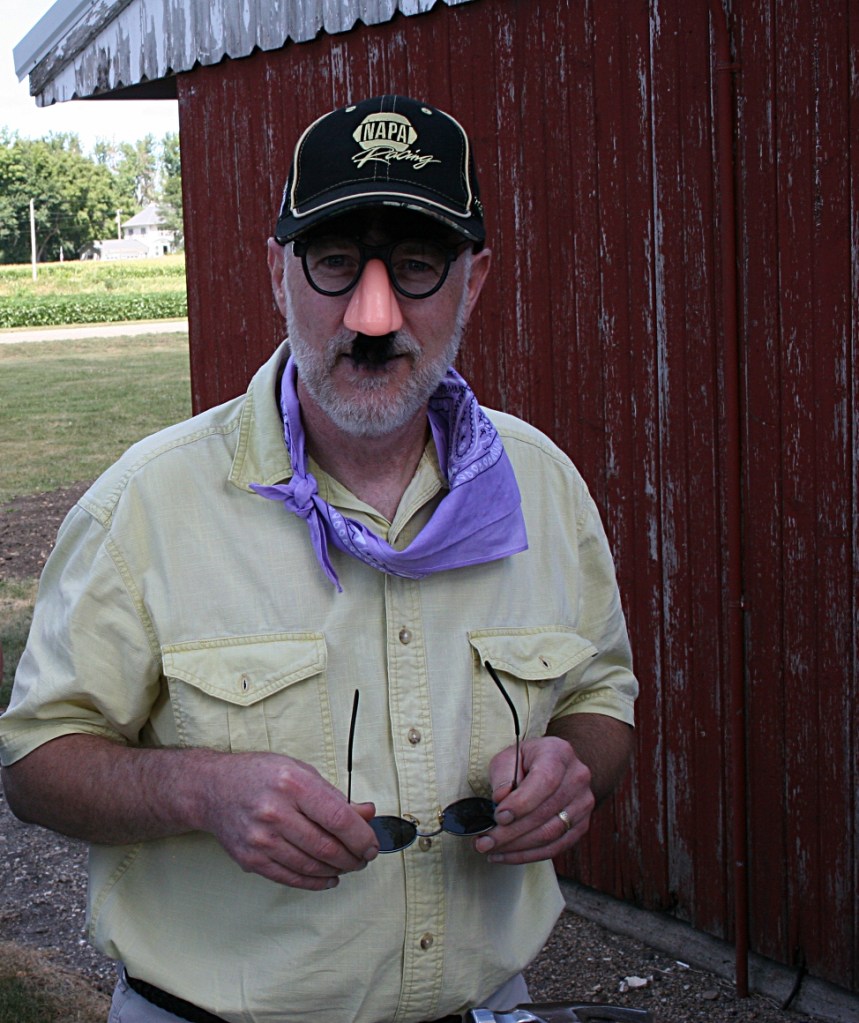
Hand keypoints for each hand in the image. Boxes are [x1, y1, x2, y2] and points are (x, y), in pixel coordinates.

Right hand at [201, 751, 379, 890]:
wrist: (213, 788)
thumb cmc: (260, 775)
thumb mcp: (301, 771)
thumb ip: (334, 796)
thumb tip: (367, 814)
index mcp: (292, 785)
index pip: (337, 818)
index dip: (361, 837)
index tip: (373, 844)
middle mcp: (275, 813)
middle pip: (326, 847)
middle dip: (353, 857)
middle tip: (364, 858)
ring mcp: (261, 839)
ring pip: (311, 866)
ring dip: (337, 870)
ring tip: (349, 865)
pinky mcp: (251, 859)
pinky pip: (290, 877)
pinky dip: (315, 881)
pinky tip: (328, 877)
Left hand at [473, 736, 593, 863]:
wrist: (556, 766)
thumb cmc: (527, 761)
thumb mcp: (509, 756)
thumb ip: (503, 775)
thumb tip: (501, 799)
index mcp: (559, 754)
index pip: (545, 782)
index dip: (521, 803)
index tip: (498, 816)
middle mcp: (577, 778)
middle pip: (545, 813)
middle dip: (510, 832)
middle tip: (484, 841)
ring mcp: (583, 804)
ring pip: (550, 835)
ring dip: (516, 847)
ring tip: (491, 849)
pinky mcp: (581, 826)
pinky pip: (555, 848)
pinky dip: (528, 855)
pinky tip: (506, 855)